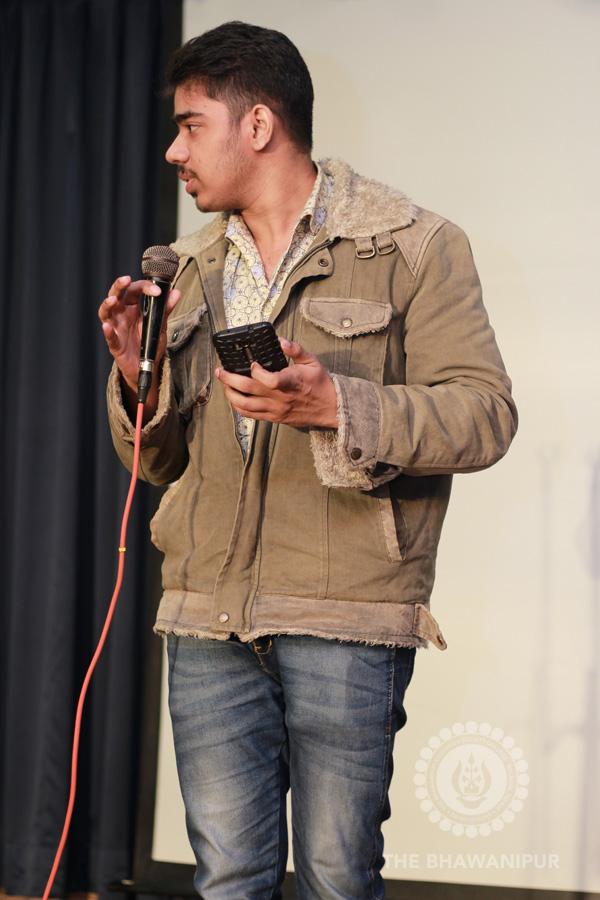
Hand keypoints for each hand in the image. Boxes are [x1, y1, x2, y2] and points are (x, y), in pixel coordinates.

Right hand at [98, 275, 179, 417]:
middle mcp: (122, 314)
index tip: (157, 290)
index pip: (134, 290)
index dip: (145, 287)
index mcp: (133, 307)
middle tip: (126, 279)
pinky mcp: (115, 345)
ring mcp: (117, 328)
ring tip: (112, 300)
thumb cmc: (149, 342)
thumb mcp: (160, 325)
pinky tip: (107, 327)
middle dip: (119, 286)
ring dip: (107, 305)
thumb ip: (165, 309)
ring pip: (106, 313)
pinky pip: (110, 338)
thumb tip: (175, 292)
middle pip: (116, 295)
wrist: (147, 366)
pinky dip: (107, 332)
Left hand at [216, 337, 337, 428]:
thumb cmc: (320, 383)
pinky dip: (239, 407)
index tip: (252, 364)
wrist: (330, 408)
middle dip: (230, 380)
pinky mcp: (274, 418)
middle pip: (248, 391)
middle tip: (221, 371)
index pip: (269, 380)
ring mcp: (275, 410)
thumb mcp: (312, 361)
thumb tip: (280, 340)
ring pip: (245, 405)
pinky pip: (251, 415)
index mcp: (290, 382)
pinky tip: (234, 399)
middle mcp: (280, 398)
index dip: (256, 371)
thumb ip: (295, 349)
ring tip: (224, 385)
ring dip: (230, 395)